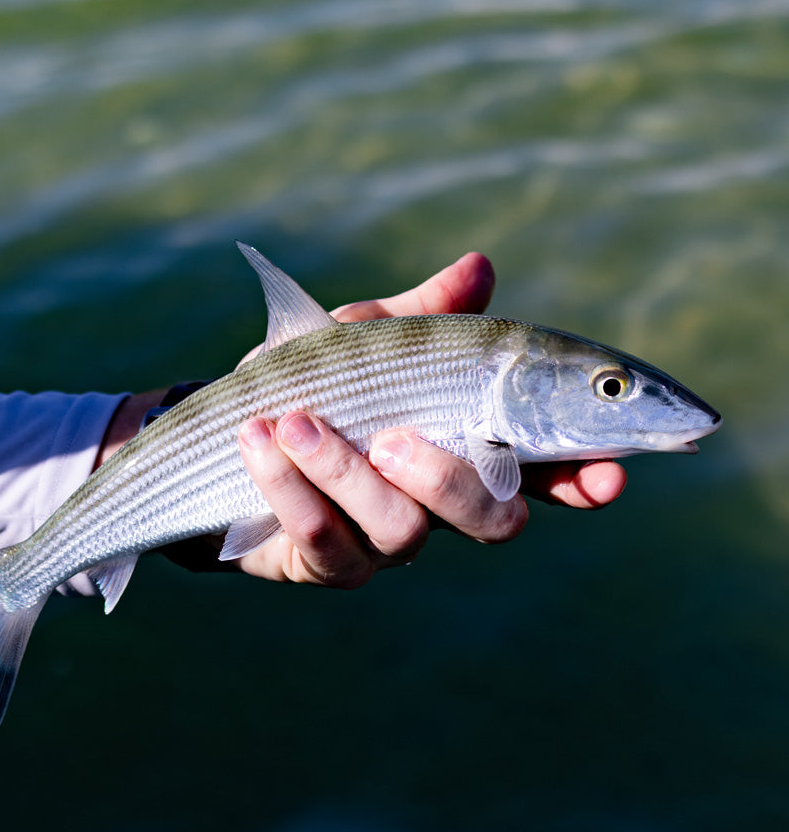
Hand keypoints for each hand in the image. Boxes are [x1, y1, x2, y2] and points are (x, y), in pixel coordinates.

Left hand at [233, 252, 626, 586]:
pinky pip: (324, 542)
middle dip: (452, 481)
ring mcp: (382, 543)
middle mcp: (435, 504)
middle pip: (491, 520)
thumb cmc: (311, 386)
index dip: (581, 478)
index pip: (540, 470)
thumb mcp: (363, 343)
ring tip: (295, 422)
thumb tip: (480, 266)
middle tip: (393, 439)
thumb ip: (421, 316)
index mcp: (461, 447)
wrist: (223, 432)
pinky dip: (291, 486)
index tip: (609, 476)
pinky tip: (258, 441)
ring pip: (402, 531)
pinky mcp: (325, 565)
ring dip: (345, 472)